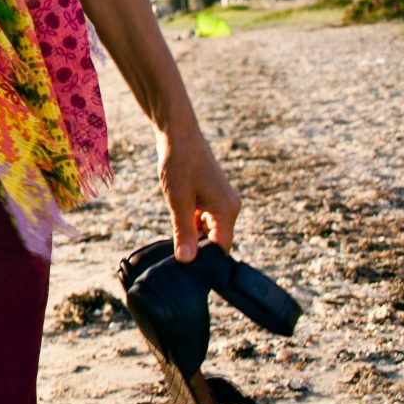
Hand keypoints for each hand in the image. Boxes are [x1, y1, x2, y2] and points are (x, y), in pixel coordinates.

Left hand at [157, 118, 239, 261]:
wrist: (178, 135)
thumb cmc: (179, 164)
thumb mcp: (178, 202)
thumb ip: (184, 232)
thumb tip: (187, 261)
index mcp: (227, 210)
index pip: (220, 249)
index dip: (204, 261)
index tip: (185, 269)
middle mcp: (229, 207)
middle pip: (215, 241)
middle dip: (197, 249)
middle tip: (174, 257)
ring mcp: (222, 201)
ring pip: (208, 230)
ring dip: (192, 235)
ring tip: (173, 240)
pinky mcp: (212, 196)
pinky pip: (204, 218)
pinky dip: (191, 223)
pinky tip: (176, 224)